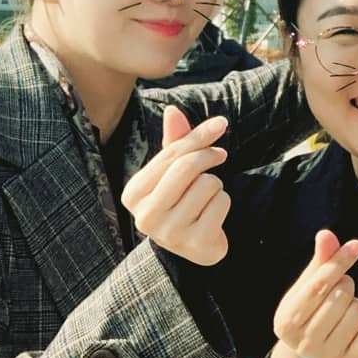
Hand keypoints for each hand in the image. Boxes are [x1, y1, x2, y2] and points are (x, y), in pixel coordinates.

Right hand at [121, 106, 230, 264]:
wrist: (194, 247)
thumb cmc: (181, 200)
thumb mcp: (173, 172)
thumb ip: (174, 143)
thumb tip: (172, 110)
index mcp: (133, 193)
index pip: (170, 155)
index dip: (198, 136)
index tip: (221, 124)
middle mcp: (145, 216)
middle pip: (187, 167)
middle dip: (209, 155)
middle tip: (221, 154)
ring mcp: (169, 232)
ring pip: (208, 184)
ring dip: (216, 185)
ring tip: (206, 197)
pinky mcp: (194, 243)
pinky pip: (221, 203)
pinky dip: (224, 202)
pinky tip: (212, 215)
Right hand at [270, 229, 357, 357]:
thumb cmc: (308, 313)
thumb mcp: (307, 287)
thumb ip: (320, 261)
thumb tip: (327, 234)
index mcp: (287, 320)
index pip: (318, 285)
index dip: (339, 262)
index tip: (357, 245)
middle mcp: (305, 342)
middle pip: (341, 294)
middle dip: (344, 286)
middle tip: (336, 295)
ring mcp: (328, 356)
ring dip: (356, 304)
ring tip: (342, 313)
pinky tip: (355, 327)